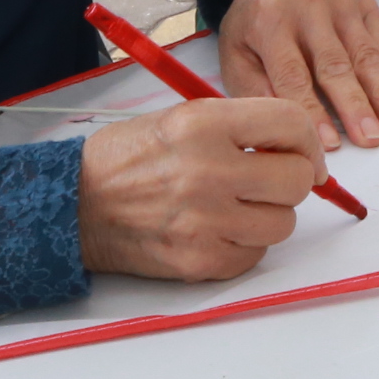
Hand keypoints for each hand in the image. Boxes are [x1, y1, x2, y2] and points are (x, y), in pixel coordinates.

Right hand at [74, 95, 323, 279]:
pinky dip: (245, 244)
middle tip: (269, 181)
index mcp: (204, 124)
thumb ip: (240, 127)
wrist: (71, 206)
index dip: (308, 141)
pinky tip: (218, 229)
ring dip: (269, 215)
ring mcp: (204, 222)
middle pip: (296, 180)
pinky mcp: (198, 261)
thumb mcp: (182, 117)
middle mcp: (208, 172)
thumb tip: (298, 149)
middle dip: (291, 180)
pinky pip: (254, 255)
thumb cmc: (128, 158)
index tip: (306, 154)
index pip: (290, 124)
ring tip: (237, 206)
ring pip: (282, 223)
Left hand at [216, 0, 378, 148]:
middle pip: (334, 63)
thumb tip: (287, 128)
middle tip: (372, 139)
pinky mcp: (362, 0)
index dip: (313, 112)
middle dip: (355, 105)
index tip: (329, 145)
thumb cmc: (254, 31)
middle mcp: (306, 3)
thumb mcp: (237, 57)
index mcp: (268, 19)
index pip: (293, 74)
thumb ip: (257, 91)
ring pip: (365, 53)